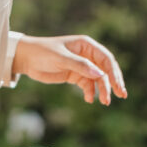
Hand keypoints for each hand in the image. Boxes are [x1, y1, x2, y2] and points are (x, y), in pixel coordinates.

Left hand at [12, 34, 126, 105]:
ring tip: (104, 102)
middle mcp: (86, 55)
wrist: (25, 59)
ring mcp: (81, 66)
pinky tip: (89, 99)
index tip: (117, 85)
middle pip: (105, 69)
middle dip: (113, 82)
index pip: (106, 58)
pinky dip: (90, 92)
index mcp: (85, 45)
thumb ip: (79, 65)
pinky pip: (87, 85)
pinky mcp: (74, 75)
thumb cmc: (42, 52)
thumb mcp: (60, 58)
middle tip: (120, 95)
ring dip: (102, 90)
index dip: (114, 72)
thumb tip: (100, 74)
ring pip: (98, 79)